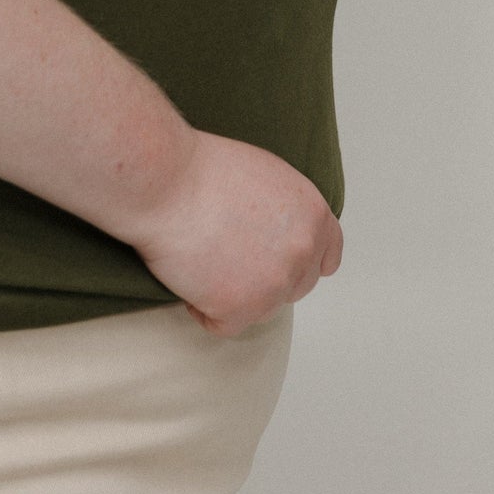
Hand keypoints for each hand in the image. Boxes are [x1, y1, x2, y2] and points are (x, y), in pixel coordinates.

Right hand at [132, 128, 342, 337]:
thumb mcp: (265, 175)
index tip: (283, 263)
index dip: (305, 262)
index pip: (328, 255)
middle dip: (265, 278)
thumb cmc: (200, 169)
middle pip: (295, 286)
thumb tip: (281, 236)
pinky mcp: (241, 310)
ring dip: (233, 293)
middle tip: (226, 255)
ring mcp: (274, 284)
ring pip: (261, 308)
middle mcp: (303, 252)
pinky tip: (187, 275)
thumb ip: (286, 211)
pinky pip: (223, 323)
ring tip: (201, 256)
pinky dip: (202, 307)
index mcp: (313, 215)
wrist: (165, 182)